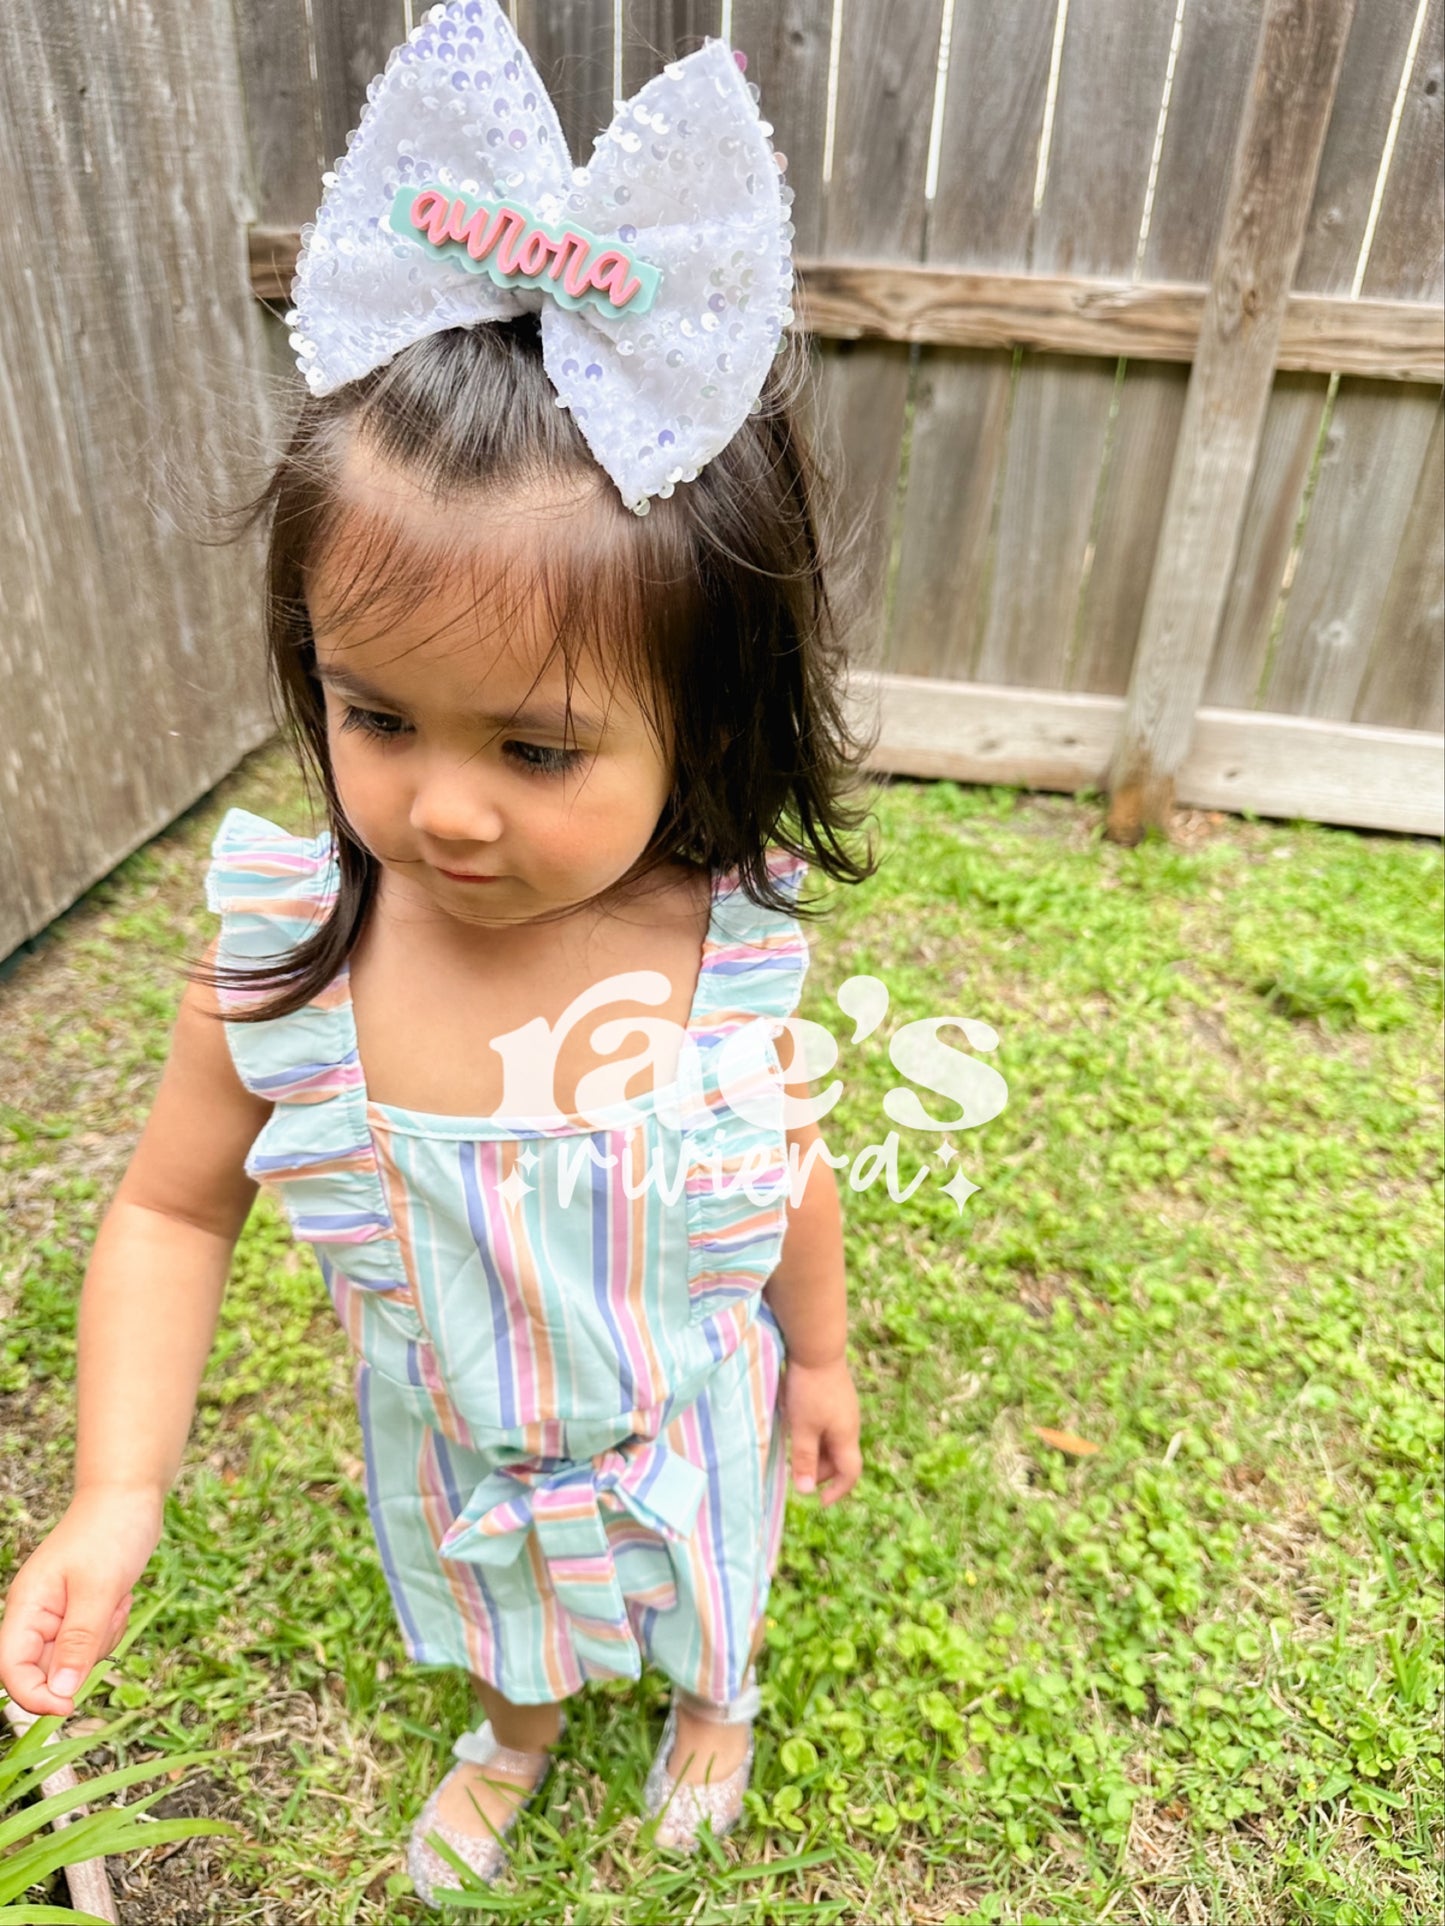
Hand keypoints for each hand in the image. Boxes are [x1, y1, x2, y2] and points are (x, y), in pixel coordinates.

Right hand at [0, 1487, 162, 1715]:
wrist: (130, 1496)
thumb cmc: (110, 1531)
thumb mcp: (99, 1588)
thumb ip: (79, 1641)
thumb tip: (61, 1692)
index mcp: (26, 1606)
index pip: (12, 1669)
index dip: (34, 1696)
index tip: (69, 1706)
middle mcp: (36, 1615)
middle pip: (48, 1669)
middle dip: (83, 1655)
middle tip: (107, 1615)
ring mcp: (60, 1614)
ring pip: (76, 1659)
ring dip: (102, 1639)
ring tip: (115, 1600)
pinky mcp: (82, 1612)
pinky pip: (94, 1642)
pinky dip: (111, 1627)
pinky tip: (120, 1598)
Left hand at [778, 1356, 861, 1506]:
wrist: (817, 1348)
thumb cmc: (809, 1390)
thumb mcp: (802, 1428)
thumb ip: (803, 1459)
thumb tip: (806, 1491)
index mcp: (846, 1436)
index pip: (850, 1473)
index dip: (837, 1490)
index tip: (820, 1501)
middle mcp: (850, 1425)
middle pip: (841, 1458)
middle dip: (822, 1472)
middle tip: (799, 1473)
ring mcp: (845, 1409)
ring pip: (833, 1441)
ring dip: (817, 1452)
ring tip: (794, 1450)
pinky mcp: (837, 1397)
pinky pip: (830, 1425)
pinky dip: (816, 1435)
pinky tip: (798, 1426)